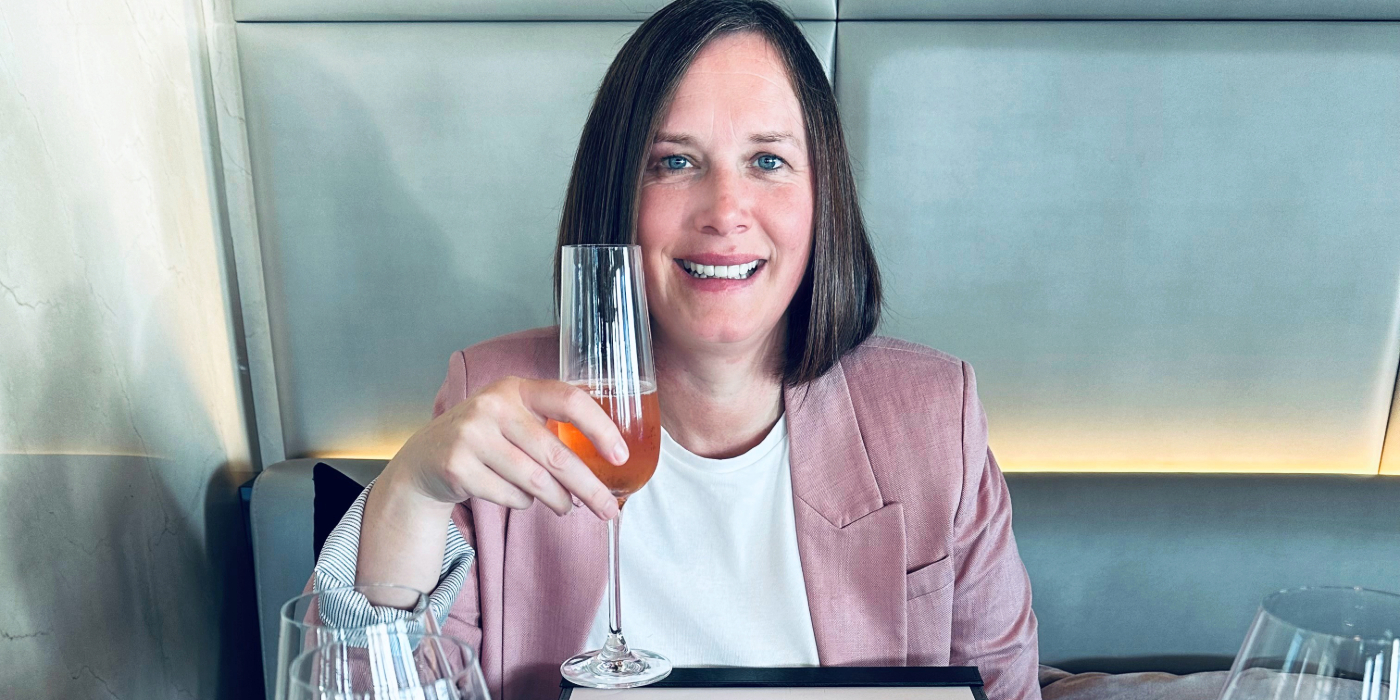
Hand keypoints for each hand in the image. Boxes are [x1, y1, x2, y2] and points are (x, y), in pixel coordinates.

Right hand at [380, 377, 625, 519]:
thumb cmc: (486, 438)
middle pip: (556, 455)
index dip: (601, 428)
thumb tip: (607, 459)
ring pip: (535, 482)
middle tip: (608, 508)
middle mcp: (493, 405)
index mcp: (517, 387)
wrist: (426, 457)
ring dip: (558, 500)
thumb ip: (552, 425)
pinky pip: (511, 496)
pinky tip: (520, 497)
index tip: (621, 456)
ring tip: (565, 507)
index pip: (570, 400)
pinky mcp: (457, 466)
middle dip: (589, 488)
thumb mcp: (515, 416)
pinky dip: (523, 503)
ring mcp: (472, 435)